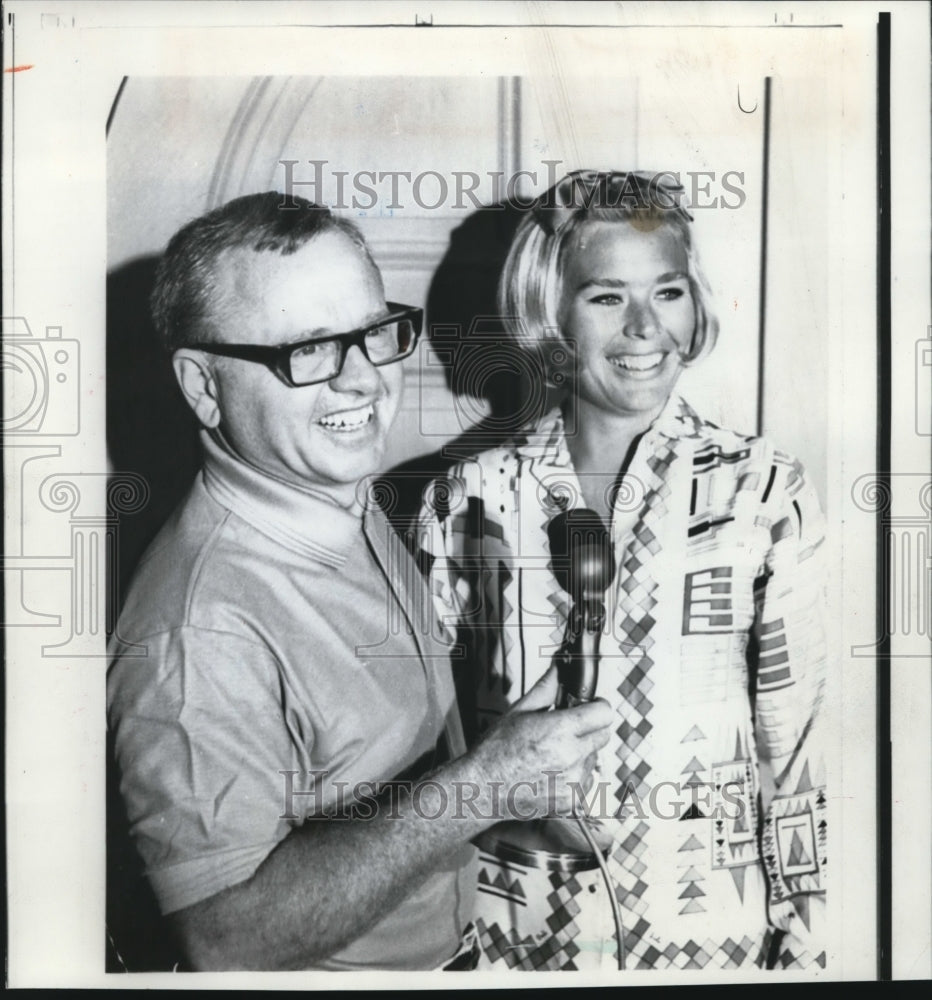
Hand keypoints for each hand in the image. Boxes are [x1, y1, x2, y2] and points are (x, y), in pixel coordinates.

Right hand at [464, 666, 613, 820]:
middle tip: (568, 729)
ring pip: (594, 758)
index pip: (604, 714)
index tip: (590, 707)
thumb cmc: (495, 750)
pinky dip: (575, 775)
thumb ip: (546, 688)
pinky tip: (552, 772)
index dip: (598, 707)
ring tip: (553, 754)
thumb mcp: (518, 711)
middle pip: (604, 736)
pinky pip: (586, 781)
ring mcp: (573, 781)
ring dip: (581, 753)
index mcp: (559, 730)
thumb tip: (559, 668)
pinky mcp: (571, 800)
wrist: (481, 789)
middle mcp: (571, 757)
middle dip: (590, 728)